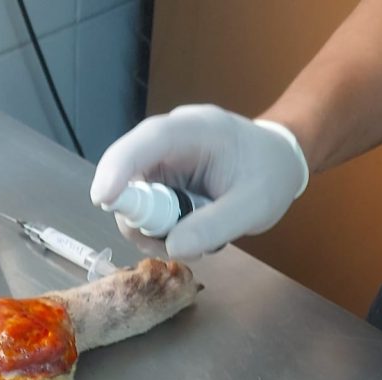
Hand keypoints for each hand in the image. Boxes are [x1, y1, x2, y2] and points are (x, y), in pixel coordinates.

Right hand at [90, 105, 308, 259]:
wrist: (278, 161)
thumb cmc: (269, 176)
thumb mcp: (252, 207)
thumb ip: (214, 226)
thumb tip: (172, 247)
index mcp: (197, 131)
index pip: (149, 141)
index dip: (120, 167)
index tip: (102, 198)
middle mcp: (171, 138)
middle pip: (129, 173)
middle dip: (137, 214)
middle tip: (165, 243)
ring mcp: (163, 158)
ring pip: (133, 196)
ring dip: (152, 227)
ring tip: (193, 238)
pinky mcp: (161, 177)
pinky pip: (144, 205)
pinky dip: (159, 227)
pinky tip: (189, 230)